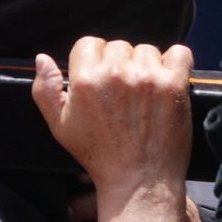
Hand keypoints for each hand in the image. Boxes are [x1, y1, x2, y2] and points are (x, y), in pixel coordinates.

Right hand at [32, 37, 202, 221]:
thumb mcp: (59, 125)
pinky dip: (175, 62)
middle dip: (120, 64)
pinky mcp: (175, 84)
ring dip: (147, 65)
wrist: (139, 177)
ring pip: (147, 50)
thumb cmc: (98, 153)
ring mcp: (148, 77)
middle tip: (124, 91)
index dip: (94, 60)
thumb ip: (45, 89)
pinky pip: (179, 53)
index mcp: (85, 80)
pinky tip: (168, 80)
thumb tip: (42, 59)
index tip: (102, 79)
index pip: (89, 43)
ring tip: (144, 92)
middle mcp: (117, 73)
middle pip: (119, 46)